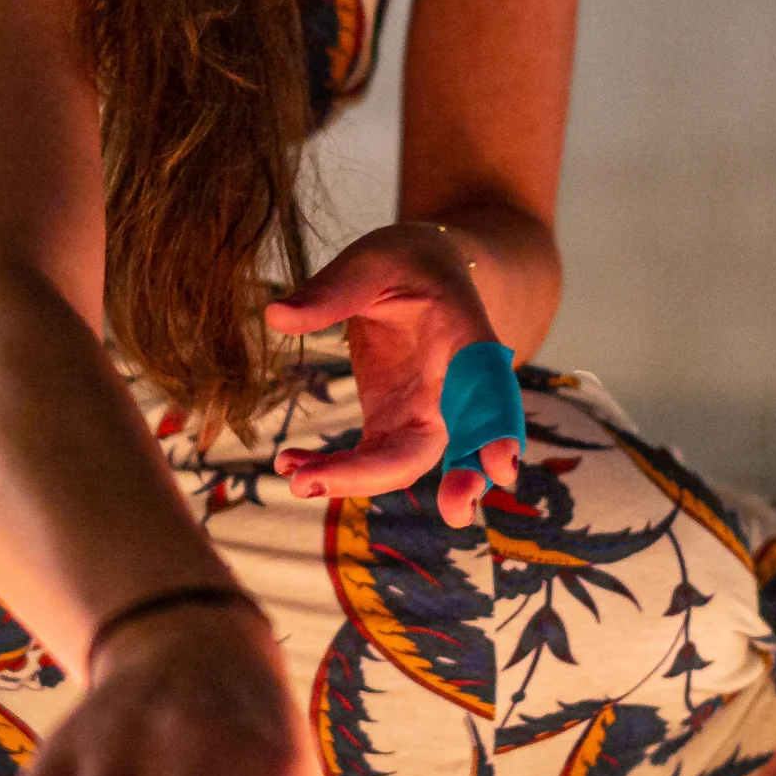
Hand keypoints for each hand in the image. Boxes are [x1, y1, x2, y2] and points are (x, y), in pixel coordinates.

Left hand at [264, 224, 519, 527]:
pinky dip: (332, 470)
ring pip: (407, 464)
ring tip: (298, 480)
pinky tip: (289, 462)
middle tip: (452, 514)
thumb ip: (333, 289)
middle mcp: (456, 390)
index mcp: (467, 340)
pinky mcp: (393, 425)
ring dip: (359, 482)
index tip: (500, 469)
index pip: (491, 388)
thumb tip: (275, 315)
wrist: (419, 272)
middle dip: (455, 482)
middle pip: (461, 443)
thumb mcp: (372, 261)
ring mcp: (426, 414)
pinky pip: (369, 462)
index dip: (498, 429)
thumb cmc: (406, 262)